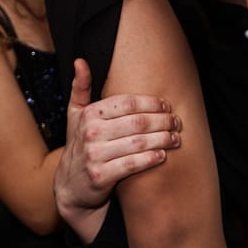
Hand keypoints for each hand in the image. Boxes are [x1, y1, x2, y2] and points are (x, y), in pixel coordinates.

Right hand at [52, 59, 179, 241]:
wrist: (70, 187)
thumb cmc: (79, 145)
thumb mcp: (75, 115)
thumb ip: (80, 88)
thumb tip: (80, 61)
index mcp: (89, 113)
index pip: (128, 102)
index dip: (151, 103)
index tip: (167, 105)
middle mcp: (91, 132)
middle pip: (137, 122)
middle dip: (162, 121)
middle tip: (177, 122)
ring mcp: (95, 154)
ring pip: (138, 143)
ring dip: (162, 139)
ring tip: (176, 138)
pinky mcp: (101, 176)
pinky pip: (132, 164)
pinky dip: (151, 158)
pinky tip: (163, 156)